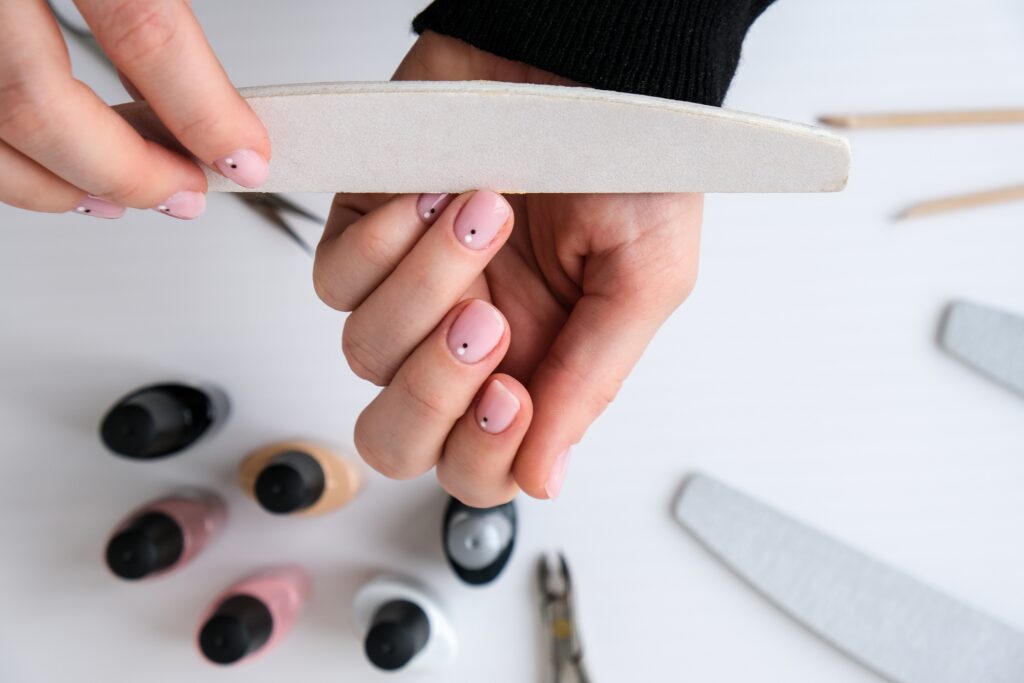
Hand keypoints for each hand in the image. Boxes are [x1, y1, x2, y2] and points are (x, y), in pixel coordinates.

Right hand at [0, 0, 268, 218]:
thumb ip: (149, 9)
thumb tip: (201, 91)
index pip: (144, 31)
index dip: (204, 110)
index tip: (245, 156)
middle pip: (42, 104)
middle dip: (128, 172)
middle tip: (187, 194)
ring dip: (59, 186)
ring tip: (122, 201)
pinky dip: (11, 165)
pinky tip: (50, 174)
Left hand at [313, 33, 701, 505]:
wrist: (580, 59)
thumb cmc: (624, 161)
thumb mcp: (642, 277)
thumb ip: (590, 381)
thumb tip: (543, 478)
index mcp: (534, 368)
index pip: (480, 467)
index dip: (483, 453)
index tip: (513, 393)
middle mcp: (465, 342)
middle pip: (397, 438)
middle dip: (431, 394)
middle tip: (485, 321)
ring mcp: (410, 292)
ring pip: (364, 353)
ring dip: (425, 288)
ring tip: (487, 214)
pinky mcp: (366, 235)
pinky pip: (333, 282)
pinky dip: (381, 245)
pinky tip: (434, 198)